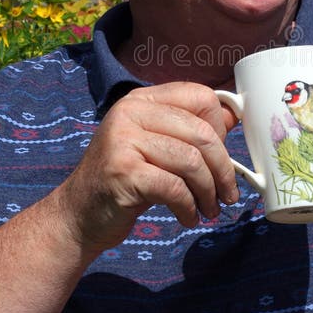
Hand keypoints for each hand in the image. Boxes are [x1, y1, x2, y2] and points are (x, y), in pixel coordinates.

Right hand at [56, 82, 238, 253]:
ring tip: (209, 208)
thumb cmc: (126, 180)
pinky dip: (189, 206)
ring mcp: (123, 140)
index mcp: (142, 99)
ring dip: (208, 192)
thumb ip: (190, 130)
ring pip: (191, 161)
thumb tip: (233, 116)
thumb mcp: (158, 147)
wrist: (79, 215)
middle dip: (222, 168)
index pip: (199, 96)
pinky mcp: (123, 171)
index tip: (224, 155)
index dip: (221, 127)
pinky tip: (187, 216)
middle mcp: (130, 112)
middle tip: (227, 193)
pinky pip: (174, 187)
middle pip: (201, 132)